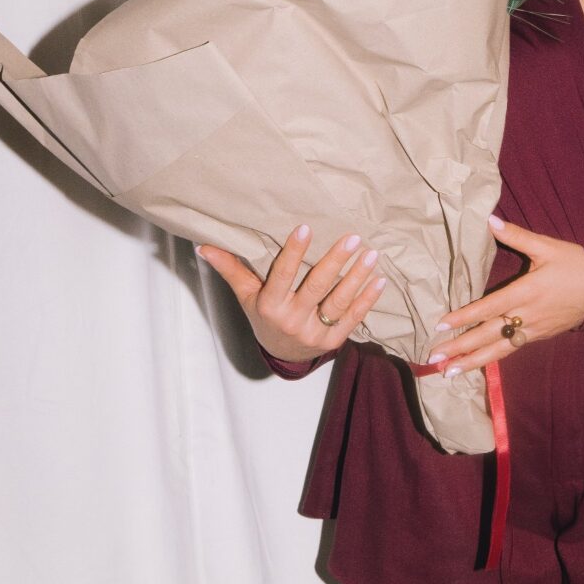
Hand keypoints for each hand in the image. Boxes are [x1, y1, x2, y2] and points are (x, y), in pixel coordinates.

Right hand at [196, 225, 386, 363]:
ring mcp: (315, 332)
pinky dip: (367, 299)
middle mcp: (292, 320)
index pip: (282, 275)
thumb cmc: (264, 317)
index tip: (305, 228)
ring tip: (371, 254)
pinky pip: (353, 318)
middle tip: (352, 238)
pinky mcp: (334, 340)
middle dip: (335, 262)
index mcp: (270, 306)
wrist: (282, 355)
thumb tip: (204, 246)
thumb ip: (231, 270)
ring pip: (339, 301)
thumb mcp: (246, 296)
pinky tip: (379, 279)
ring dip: (357, 277)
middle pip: (316, 287)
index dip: (294, 252)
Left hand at [423, 215, 583, 376]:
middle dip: (460, 348)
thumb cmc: (577, 265)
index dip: (464, 317)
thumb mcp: (547, 247)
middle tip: (434, 358)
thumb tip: (489, 219)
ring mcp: (534, 329)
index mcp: (527, 292)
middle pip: (489, 335)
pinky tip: (476, 364)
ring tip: (449, 372)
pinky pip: (512, 350)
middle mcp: (528, 315)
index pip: (489, 308)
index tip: (442, 325)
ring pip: (499, 350)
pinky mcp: (540, 336)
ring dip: (472, 361)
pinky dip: (492, 359)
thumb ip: (516, 235)